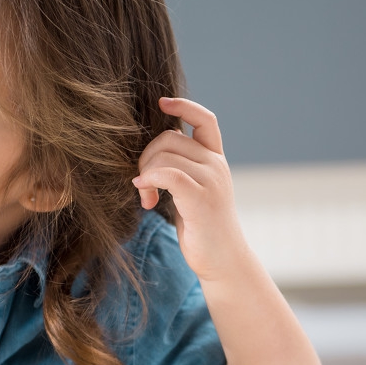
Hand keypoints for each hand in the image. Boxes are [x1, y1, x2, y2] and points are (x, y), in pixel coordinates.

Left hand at [134, 97, 252, 281]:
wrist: (223, 262)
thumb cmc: (202, 229)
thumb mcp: (193, 192)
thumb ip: (180, 169)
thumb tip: (153, 149)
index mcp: (216, 160)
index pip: (205, 119)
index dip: (183, 106)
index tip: (162, 103)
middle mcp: (217, 165)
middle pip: (169, 137)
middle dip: (146, 157)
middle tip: (143, 185)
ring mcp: (212, 181)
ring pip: (164, 155)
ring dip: (145, 174)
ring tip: (146, 198)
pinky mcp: (202, 199)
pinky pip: (167, 174)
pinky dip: (149, 179)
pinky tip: (146, 195)